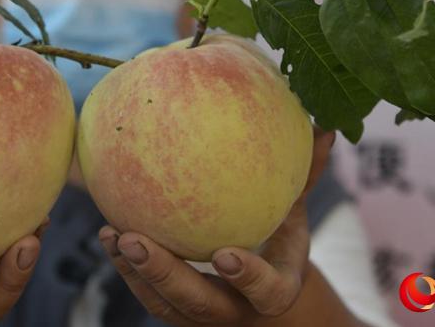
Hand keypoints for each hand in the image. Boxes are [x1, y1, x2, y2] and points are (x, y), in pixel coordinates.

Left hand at [99, 127, 337, 325]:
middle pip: (200, 305)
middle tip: (135, 241)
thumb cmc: (280, 243)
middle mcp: (237, 311)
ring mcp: (203, 319)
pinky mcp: (177, 313)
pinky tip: (108, 236)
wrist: (264, 297)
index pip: (266, 292)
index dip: (248, 277)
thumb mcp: (295, 216)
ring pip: (166, 306)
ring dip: (137, 273)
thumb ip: (305, 177)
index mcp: (275, 290)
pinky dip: (127, 269)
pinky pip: (149, 295)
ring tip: (114, 235)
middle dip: (166, 276)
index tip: (225, 254)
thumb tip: (326, 128)